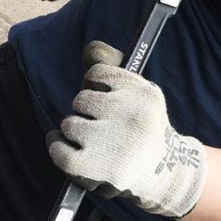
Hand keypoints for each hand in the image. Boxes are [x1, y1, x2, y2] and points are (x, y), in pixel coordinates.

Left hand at [46, 41, 207, 217]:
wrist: (165, 172)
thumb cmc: (144, 129)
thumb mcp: (140, 95)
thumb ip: (114, 69)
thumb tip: (91, 49)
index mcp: (144, 94)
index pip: (96, 73)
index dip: (94, 85)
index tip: (103, 97)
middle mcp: (131, 115)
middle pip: (81, 99)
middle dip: (86, 111)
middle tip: (101, 125)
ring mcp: (112, 142)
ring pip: (69, 123)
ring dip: (75, 130)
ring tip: (93, 141)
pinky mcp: (96, 166)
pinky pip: (59, 149)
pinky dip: (56, 146)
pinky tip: (61, 144)